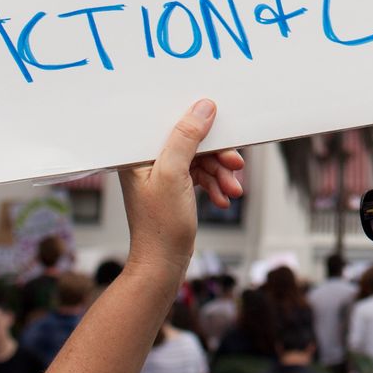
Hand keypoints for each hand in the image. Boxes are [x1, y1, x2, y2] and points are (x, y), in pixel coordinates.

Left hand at [119, 100, 242, 280]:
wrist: (163, 265)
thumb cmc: (160, 226)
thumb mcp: (174, 175)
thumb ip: (186, 139)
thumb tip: (202, 108)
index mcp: (137, 154)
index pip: (169, 124)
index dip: (197, 124)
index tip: (221, 128)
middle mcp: (147, 162)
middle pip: (190, 142)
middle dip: (216, 155)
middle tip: (235, 165)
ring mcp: (162, 176)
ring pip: (200, 160)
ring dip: (219, 173)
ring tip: (232, 190)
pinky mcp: (175, 188)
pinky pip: (201, 176)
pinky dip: (215, 185)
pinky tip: (222, 199)